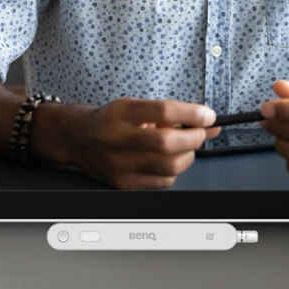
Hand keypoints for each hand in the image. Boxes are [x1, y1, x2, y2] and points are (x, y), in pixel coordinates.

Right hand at [61, 99, 219, 189]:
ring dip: (187, 156)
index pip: (164, 111)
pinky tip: (166, 161)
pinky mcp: (122, 183)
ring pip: (169, 166)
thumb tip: (209, 122)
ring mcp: (118, 164)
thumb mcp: (136, 106)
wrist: (79, 139)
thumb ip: (172, 113)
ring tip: (182, 147)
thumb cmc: (113, 121)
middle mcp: (116, 138)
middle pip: (167, 143)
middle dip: (193, 139)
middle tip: (199, 133)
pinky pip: (163, 181)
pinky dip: (173, 171)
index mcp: (121, 113)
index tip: (208, 116)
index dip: (192, 114)